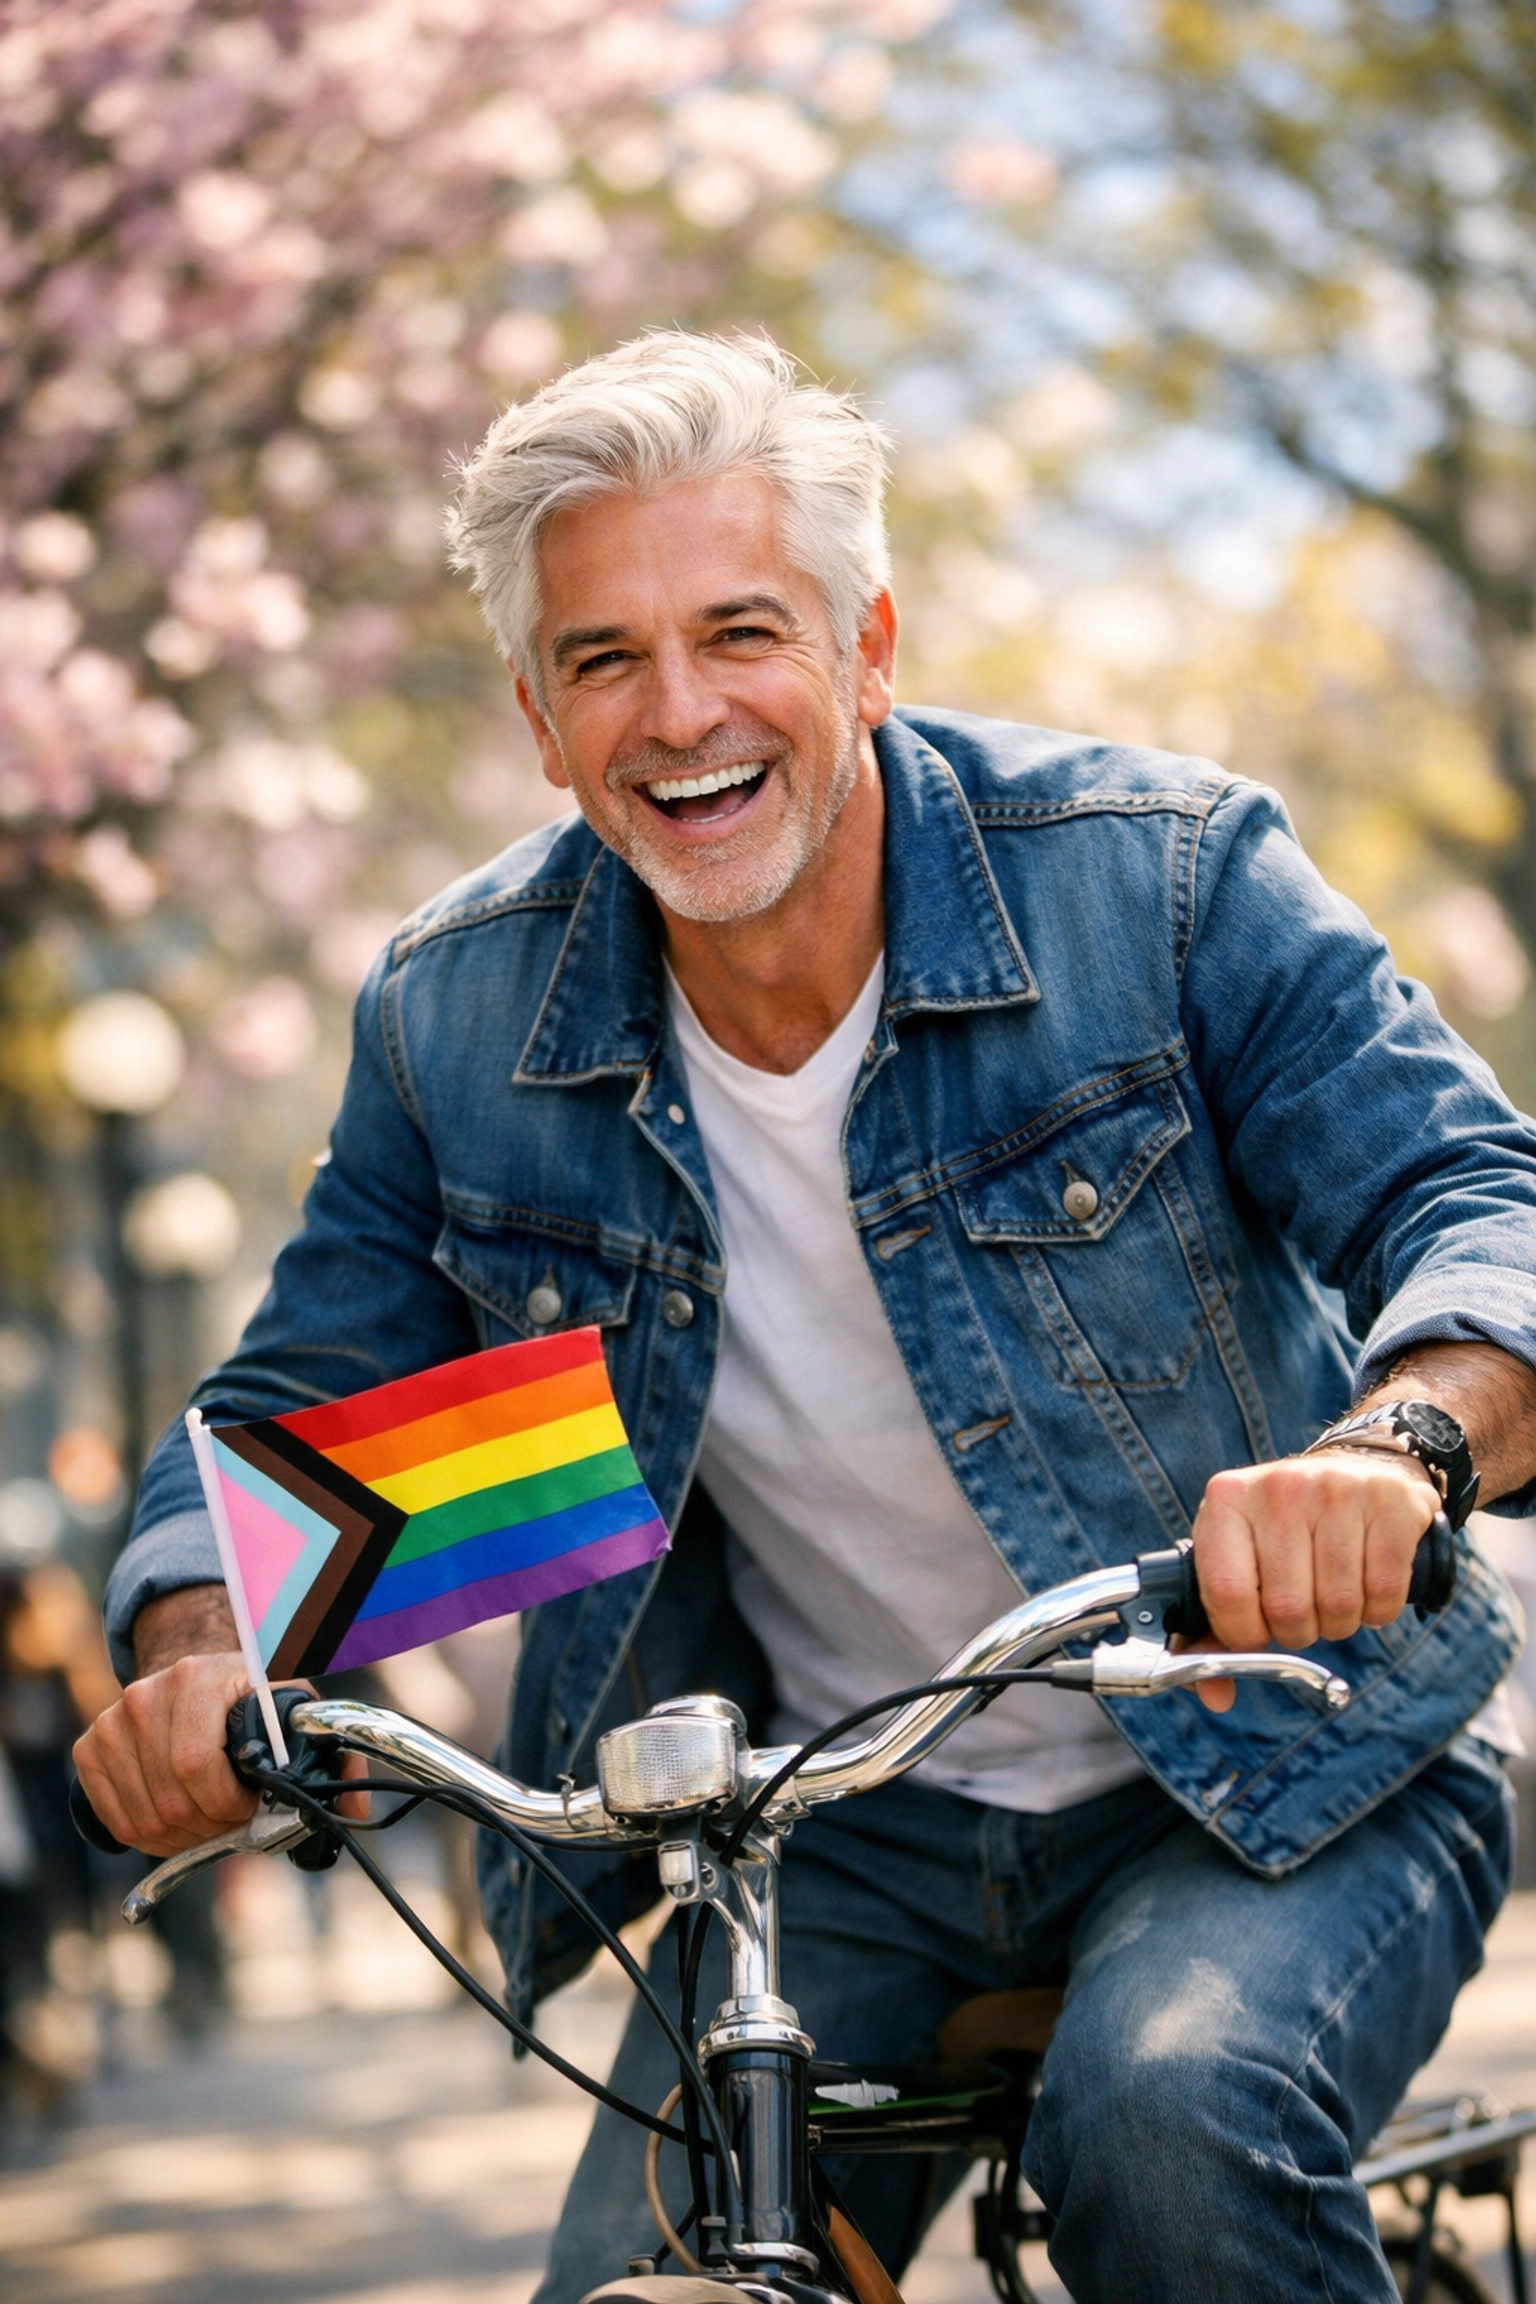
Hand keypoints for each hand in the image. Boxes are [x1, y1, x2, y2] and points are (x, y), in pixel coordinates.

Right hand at [73, 1585, 366, 1855]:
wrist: (195, 1675)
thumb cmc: (249, 1701)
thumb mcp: (292, 1711)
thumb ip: (330, 1756)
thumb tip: (355, 1810)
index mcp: (196, 1678)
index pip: (196, 1765)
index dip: (227, 1803)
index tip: (250, 1805)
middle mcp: (145, 1696)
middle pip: (171, 1801)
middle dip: (211, 1827)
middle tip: (233, 1821)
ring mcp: (112, 1722)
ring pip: (144, 1819)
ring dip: (184, 1838)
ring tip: (209, 1822)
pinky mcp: (90, 1748)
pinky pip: (116, 1821)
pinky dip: (149, 1839)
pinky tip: (178, 1823)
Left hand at [1187, 1450, 1438, 1712]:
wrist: (1360, 1470)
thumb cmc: (1288, 1531)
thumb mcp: (1240, 1560)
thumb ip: (1216, 1628)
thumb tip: (1213, 1695)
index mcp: (1228, 1502)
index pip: (1227, 1596)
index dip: (1246, 1633)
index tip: (1258, 1630)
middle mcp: (1279, 1489)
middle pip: (1288, 1610)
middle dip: (1299, 1631)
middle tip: (1304, 1610)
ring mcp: (1337, 1490)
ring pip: (1339, 1607)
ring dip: (1340, 1622)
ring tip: (1335, 1593)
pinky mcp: (1391, 1503)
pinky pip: (1384, 1593)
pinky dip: (1379, 1610)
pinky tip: (1369, 1583)